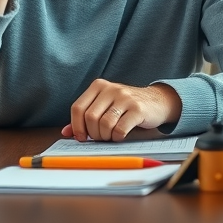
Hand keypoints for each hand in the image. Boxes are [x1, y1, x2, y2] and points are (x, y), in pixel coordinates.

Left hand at [61, 80, 182, 141]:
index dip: (76, 126)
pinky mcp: (138, 109)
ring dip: (105, 136)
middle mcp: (111, 88)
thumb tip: (66, 133)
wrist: (157, 101)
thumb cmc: (126, 107)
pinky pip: (120, 129)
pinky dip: (117, 137)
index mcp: (98, 86)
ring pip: (104, 124)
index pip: (78, 108)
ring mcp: (125, 97)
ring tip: (111, 136)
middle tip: (100, 137)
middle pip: (90, 118)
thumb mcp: (104, 107)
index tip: (81, 137)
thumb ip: (85, 118)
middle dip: (93, 134)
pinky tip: (121, 135)